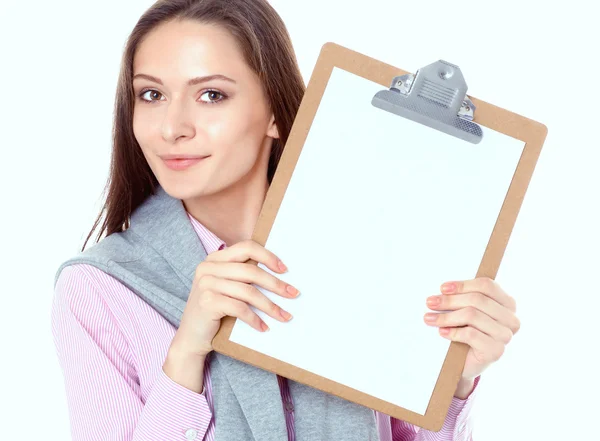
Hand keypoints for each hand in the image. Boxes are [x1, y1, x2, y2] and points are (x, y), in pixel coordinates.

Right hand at [169, 239, 299, 358]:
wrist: (191, 338)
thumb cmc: (214, 312)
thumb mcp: (226, 288)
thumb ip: (242, 276)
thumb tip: (280, 273)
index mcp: (214, 258)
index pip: (246, 247)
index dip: (268, 256)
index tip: (285, 270)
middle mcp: (208, 267)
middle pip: (251, 271)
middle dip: (275, 284)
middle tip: (293, 294)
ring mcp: (206, 284)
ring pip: (248, 291)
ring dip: (270, 306)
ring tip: (284, 316)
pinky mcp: (207, 302)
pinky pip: (240, 308)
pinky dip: (255, 319)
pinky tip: (263, 327)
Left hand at [423, 277, 519, 395]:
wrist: (466, 363)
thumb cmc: (466, 331)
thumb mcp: (467, 309)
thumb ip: (463, 298)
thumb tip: (444, 290)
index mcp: (507, 303)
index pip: (487, 285)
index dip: (463, 285)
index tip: (443, 288)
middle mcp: (511, 319)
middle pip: (477, 300)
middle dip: (450, 300)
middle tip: (430, 302)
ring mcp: (505, 336)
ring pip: (472, 315)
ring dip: (447, 317)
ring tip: (430, 319)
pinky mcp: (496, 351)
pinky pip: (471, 334)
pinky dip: (453, 332)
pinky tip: (442, 332)